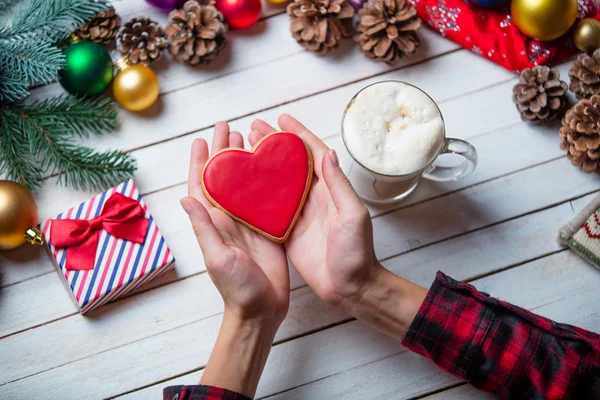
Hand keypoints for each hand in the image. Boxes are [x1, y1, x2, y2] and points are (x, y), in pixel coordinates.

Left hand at [181, 122, 289, 396]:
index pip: (202, 185)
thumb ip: (204, 227)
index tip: (202, 139)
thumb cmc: (238, 288)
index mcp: (213, 222)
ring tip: (247, 139)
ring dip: (244, 161)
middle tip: (228, 128)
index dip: (201, 162)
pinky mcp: (267, 228)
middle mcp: (228, 218)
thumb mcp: (218, 257)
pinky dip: (266, 180)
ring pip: (244, 183)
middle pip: (224, 178)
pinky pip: (266, 198)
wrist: (262, 308)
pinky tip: (273, 167)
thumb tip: (186, 197)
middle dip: (223, 152)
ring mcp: (248, 222)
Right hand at [248, 115, 380, 310]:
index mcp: (331, 189)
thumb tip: (327, 153)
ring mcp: (299, 214)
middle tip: (253, 128)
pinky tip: (240, 186)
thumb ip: (338, 185)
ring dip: (262, 165)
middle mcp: (314, 197)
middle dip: (274, 144)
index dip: (298, 134)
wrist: (350, 287)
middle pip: (290, 163)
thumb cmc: (357, 252)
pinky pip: (269, 209)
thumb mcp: (352, 215)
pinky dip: (256, 195)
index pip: (313, 154)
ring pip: (277, 182)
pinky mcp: (287, 231)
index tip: (282, 119)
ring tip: (243, 149)